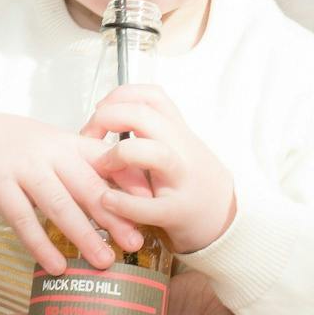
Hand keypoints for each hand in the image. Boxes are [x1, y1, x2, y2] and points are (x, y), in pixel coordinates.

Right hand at [0, 109, 146, 271]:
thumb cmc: (28, 150)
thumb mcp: (63, 150)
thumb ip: (93, 169)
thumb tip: (136, 193)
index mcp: (72, 144)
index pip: (107, 162)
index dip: (131, 183)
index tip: (153, 206)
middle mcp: (51, 153)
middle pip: (88, 185)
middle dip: (114, 216)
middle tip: (136, 243)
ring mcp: (24, 169)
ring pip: (59, 204)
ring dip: (83, 235)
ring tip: (103, 261)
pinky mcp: (0, 187)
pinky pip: (23, 220)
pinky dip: (41, 245)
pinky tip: (56, 266)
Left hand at [81, 86, 235, 252]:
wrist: (225, 218)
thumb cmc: (192, 181)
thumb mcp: (179, 146)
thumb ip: (152, 131)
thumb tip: (109, 117)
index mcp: (179, 131)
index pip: (152, 96)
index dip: (120, 96)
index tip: (101, 109)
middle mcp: (182, 149)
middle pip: (145, 115)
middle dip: (109, 118)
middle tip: (88, 135)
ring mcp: (182, 180)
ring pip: (155, 154)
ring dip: (120, 154)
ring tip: (102, 165)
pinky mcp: (178, 213)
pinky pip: (149, 206)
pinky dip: (123, 203)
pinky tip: (106, 201)